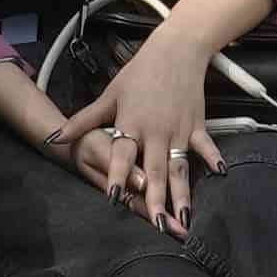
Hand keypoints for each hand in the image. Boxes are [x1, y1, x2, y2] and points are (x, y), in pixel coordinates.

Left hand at [74, 35, 222, 225]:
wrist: (175, 50)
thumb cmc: (139, 73)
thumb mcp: (109, 95)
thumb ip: (84, 121)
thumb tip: (55, 138)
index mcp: (131, 125)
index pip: (122, 155)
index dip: (118, 176)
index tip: (115, 198)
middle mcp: (155, 132)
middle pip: (154, 170)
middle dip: (156, 199)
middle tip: (158, 226)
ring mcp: (178, 130)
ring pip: (179, 167)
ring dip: (183, 193)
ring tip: (185, 217)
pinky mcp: (198, 125)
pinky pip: (205, 146)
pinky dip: (213, 158)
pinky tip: (220, 174)